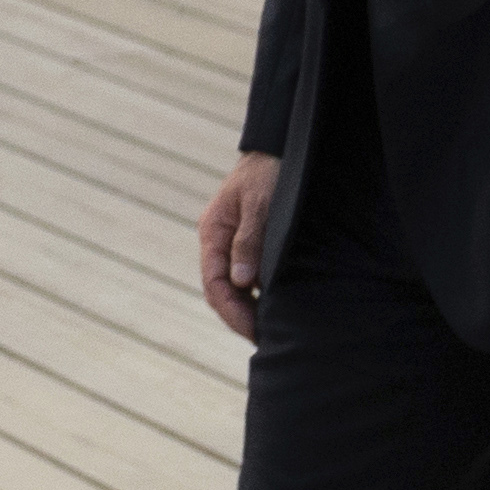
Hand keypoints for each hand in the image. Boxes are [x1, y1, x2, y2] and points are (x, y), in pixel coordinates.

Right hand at [193, 155, 279, 339]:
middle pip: (220, 290)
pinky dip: (257, 293)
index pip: (214, 284)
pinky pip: (247, 275)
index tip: (253, 331)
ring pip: (234, 285)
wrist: (277, 148)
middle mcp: (218, 241)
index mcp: (213, 233)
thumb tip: (241, 282)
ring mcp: (232, 242)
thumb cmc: (268, 173)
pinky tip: (274, 306)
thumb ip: (249, 242)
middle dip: (238, 316)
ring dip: (248, 307)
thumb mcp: (259, 205)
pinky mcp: (248, 242)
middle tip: (264, 340)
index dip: (232, 311)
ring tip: (270, 330)